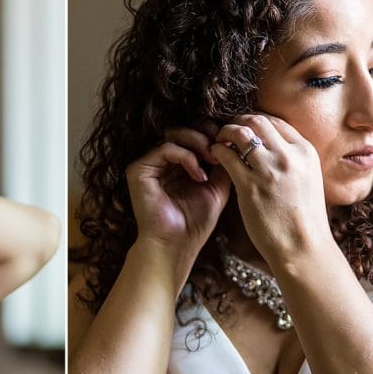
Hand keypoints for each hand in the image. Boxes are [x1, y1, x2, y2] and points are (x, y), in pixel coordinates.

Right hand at [126, 126, 231, 260]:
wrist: (176, 245)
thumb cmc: (195, 222)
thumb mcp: (217, 188)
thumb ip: (223, 164)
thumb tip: (233, 140)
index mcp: (178, 163)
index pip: (193, 134)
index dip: (212, 133)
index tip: (230, 144)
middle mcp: (162, 161)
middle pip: (183, 128)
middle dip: (206, 134)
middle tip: (222, 147)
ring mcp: (149, 164)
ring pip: (174, 133)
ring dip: (198, 142)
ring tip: (212, 160)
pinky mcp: (138, 170)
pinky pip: (165, 149)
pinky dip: (186, 157)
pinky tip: (199, 176)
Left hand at [210, 114, 332, 263]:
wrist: (304, 247)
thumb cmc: (304, 219)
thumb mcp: (309, 180)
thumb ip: (294, 161)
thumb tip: (274, 149)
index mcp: (305, 152)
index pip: (276, 122)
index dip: (256, 121)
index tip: (246, 126)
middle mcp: (289, 155)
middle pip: (258, 121)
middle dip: (239, 121)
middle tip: (228, 128)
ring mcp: (269, 169)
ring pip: (241, 133)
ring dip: (225, 132)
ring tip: (218, 139)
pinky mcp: (250, 185)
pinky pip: (227, 156)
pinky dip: (217, 149)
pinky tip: (213, 154)